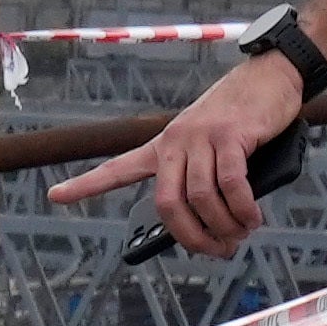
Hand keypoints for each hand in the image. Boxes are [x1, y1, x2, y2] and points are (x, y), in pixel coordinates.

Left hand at [65, 53, 309, 256]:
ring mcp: (201, 136)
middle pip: (167, 203)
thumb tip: (217, 225)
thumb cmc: (243, 117)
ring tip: (240, 234)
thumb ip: (206, 178)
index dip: (85, 185)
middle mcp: (175, 140)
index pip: (118, 167)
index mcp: (163, 145)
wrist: (271, 75)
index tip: (55, 196)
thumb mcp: (214, 145)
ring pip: (200, 198)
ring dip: (224, 226)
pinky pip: (231, 184)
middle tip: (217, 250)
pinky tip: (252, 218)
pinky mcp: (231, 134)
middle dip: (191, 237)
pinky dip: (242, 208)